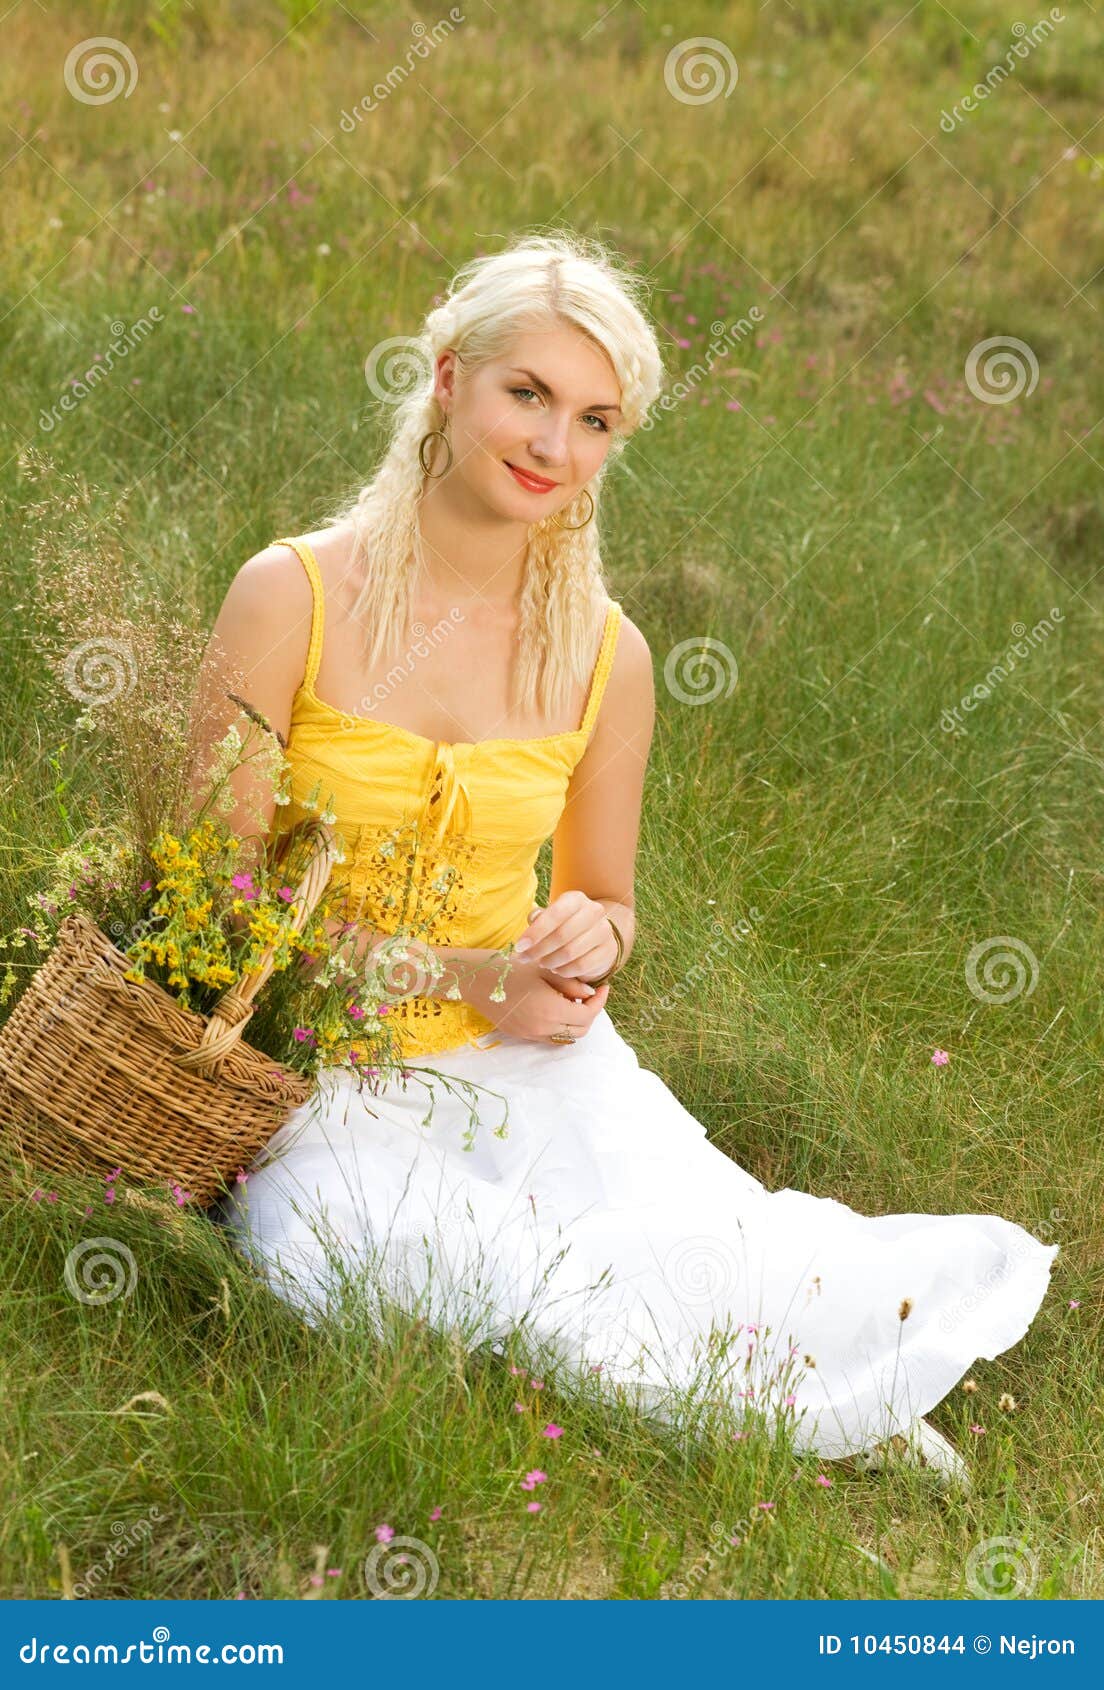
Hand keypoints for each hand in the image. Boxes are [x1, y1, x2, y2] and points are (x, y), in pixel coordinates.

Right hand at [464, 953, 610, 1042]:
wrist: (475, 980)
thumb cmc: (509, 967)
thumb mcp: (544, 969)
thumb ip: (570, 982)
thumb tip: (589, 992)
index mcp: (551, 1009)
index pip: (587, 1014)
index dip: (599, 1002)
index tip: (604, 987)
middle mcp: (542, 1027)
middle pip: (580, 1030)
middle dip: (589, 1013)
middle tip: (589, 994)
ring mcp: (530, 1034)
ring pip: (565, 1036)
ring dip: (574, 1022)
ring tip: (571, 1000)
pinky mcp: (520, 1035)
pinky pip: (549, 1036)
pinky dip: (559, 1026)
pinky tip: (554, 1007)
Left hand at [511, 892, 618, 981]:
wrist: (595, 937)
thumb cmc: (564, 925)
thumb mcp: (550, 918)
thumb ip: (538, 919)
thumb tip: (532, 922)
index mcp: (576, 899)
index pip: (555, 914)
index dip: (535, 932)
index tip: (519, 946)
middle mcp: (593, 911)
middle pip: (562, 935)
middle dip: (539, 950)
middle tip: (525, 958)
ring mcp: (604, 931)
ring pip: (571, 952)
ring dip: (550, 961)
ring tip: (541, 963)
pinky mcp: (608, 951)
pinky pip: (581, 966)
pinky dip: (564, 970)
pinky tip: (556, 969)